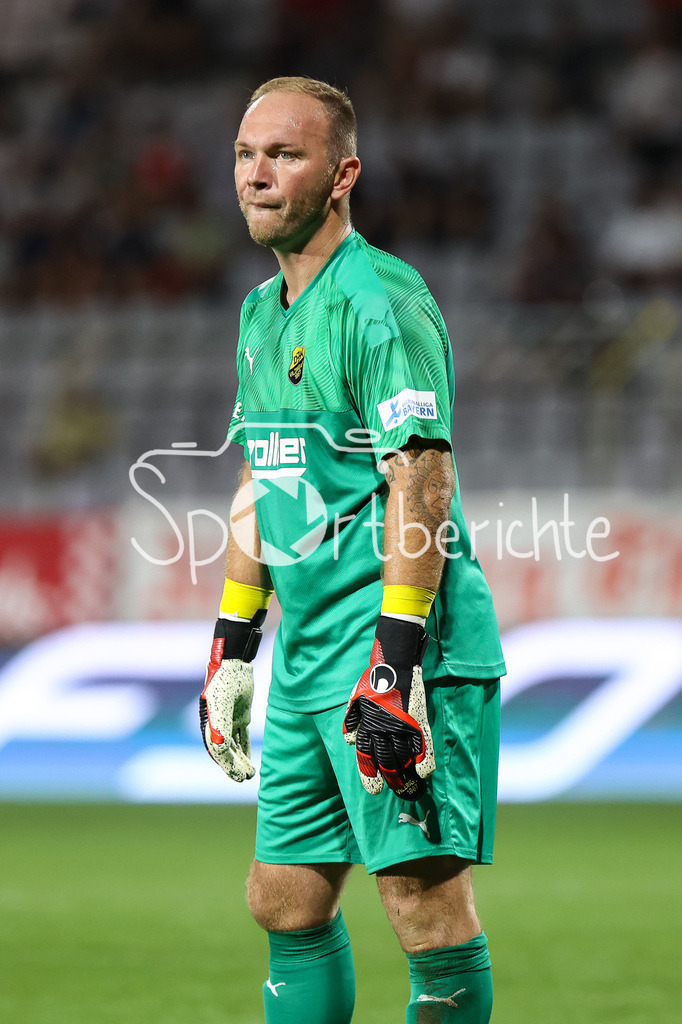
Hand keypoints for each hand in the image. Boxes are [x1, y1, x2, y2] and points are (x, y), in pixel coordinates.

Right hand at [199, 615, 263, 782]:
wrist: (234, 662)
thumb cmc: (225, 681)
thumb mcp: (221, 703)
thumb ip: (219, 725)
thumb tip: (219, 748)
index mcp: (209, 722)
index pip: (217, 749)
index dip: (226, 764)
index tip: (238, 775)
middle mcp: (217, 723)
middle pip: (225, 750)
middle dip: (234, 765)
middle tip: (245, 778)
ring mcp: (229, 719)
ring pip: (234, 745)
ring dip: (240, 759)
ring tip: (249, 774)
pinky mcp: (240, 714)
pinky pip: (241, 735)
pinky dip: (244, 748)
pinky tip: (249, 759)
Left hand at [343, 616, 434, 800]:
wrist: (395, 661)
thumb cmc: (373, 679)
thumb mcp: (355, 698)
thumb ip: (351, 720)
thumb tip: (350, 742)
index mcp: (367, 724)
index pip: (366, 756)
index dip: (370, 774)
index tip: (374, 789)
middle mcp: (384, 728)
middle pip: (386, 761)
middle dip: (389, 780)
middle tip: (392, 791)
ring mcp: (403, 724)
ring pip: (404, 757)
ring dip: (406, 775)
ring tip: (408, 787)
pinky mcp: (418, 719)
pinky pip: (424, 745)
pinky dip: (425, 761)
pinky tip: (423, 773)